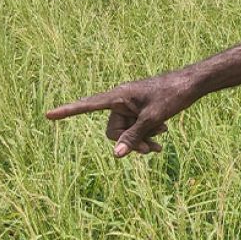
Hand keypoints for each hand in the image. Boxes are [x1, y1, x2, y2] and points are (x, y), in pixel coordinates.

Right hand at [45, 72, 198, 156]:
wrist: (193, 83)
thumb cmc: (173, 95)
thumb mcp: (153, 118)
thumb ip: (134, 136)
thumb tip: (116, 155)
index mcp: (119, 95)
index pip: (87, 105)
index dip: (67, 111)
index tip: (47, 115)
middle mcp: (121, 99)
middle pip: (113, 130)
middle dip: (129, 142)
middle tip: (150, 152)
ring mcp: (131, 105)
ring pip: (126, 132)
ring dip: (141, 141)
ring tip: (160, 146)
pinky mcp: (140, 109)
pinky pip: (135, 128)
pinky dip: (146, 134)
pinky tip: (163, 134)